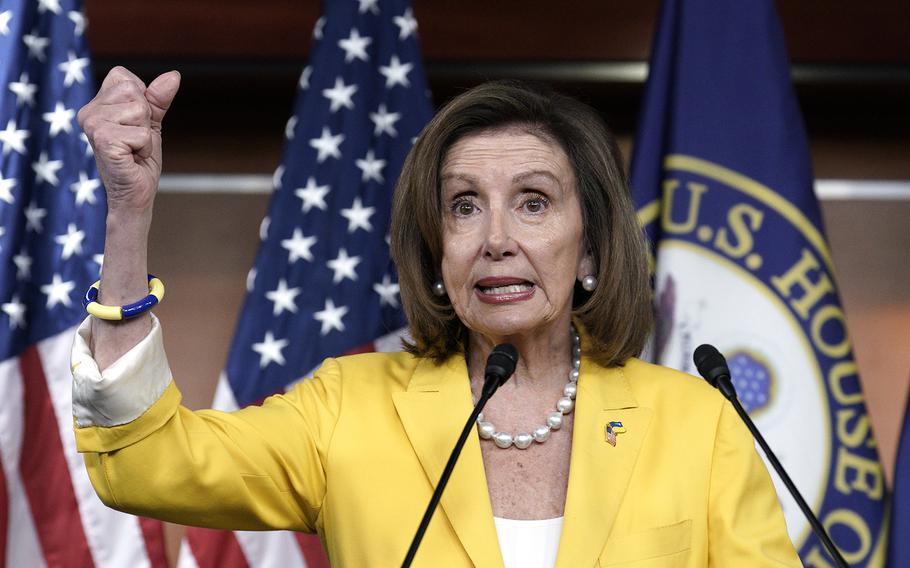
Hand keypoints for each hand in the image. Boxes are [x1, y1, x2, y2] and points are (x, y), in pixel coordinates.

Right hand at [77, 67, 179, 214]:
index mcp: (95, 104)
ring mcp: (93, 125)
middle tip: (135, 140)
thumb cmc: (139, 159)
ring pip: (139, 111)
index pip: (124, 76)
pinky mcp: (103, 141)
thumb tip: (174, 75)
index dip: (141, 100)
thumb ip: (158, 98)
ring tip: (133, 150)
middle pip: (133, 91)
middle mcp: (88, 112)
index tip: (134, 124)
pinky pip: (142, 133)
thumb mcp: (151, 123)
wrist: (134, 193)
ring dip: (145, 135)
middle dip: (145, 118)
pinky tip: (132, 158)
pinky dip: (145, 148)